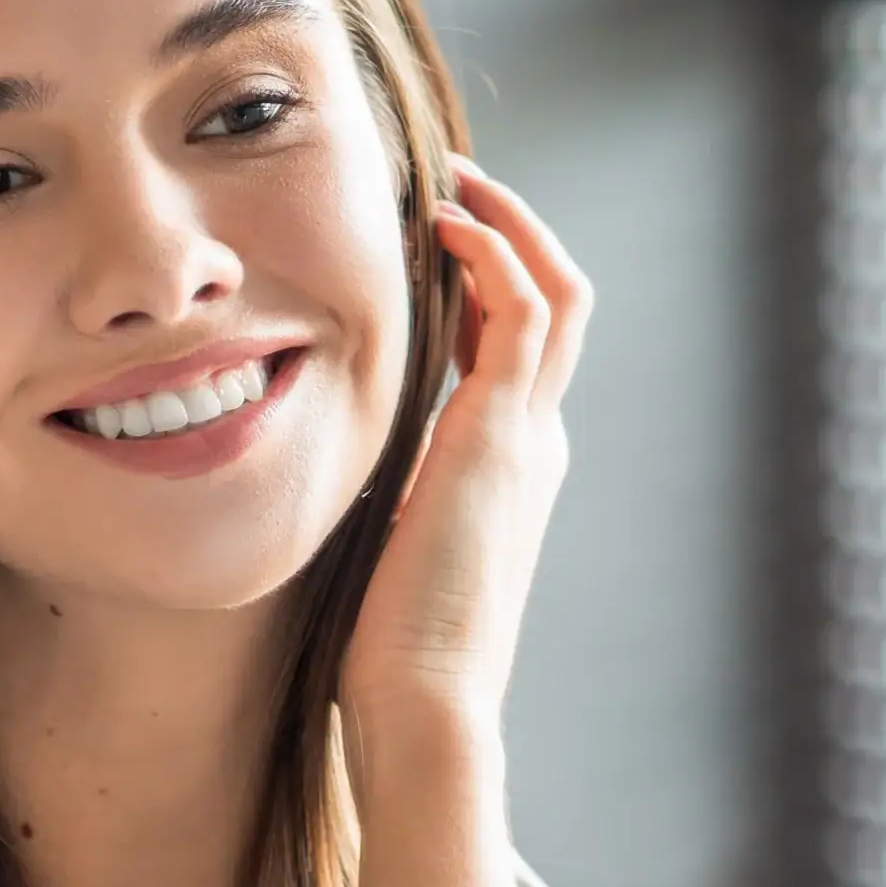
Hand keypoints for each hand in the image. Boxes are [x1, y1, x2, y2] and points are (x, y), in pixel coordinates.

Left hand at [338, 155, 591, 796]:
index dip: (479, 291)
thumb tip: (328, 482)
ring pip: (557, 293)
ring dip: (511, 226)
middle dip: (511, 237)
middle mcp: (531, 445)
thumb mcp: (382, 553)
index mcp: (503, 473)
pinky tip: (448, 224)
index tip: (430, 248)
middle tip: (453, 187)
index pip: (511, 353)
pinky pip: (525, 309)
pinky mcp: (505, 434)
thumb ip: (378, 502)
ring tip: (455, 183)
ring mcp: (527, 437)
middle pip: (555, 308)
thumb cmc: (389, 654)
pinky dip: (497, 253)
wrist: (426, 702)